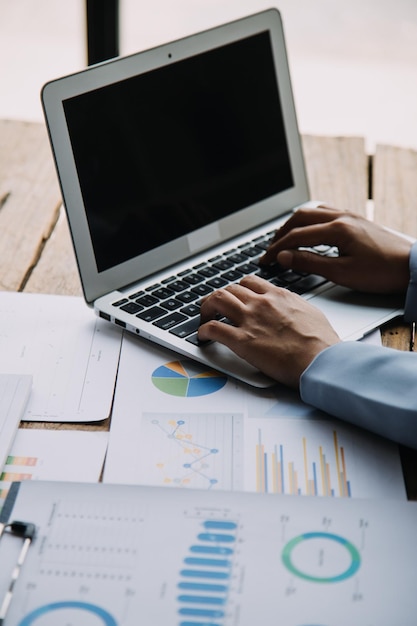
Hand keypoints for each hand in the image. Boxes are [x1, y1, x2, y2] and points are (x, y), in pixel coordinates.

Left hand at [198, 275, 339, 387]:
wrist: (321, 360)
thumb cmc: (322, 343)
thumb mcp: (311, 313)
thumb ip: (295, 307)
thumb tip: (291, 309)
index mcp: (278, 296)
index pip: (250, 282)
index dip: (238, 289)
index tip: (235, 296)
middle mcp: (261, 303)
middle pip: (230, 289)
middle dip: (218, 297)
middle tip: (214, 307)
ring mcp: (250, 320)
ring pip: (217, 300)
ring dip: (206, 307)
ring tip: (204, 317)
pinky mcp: (242, 341)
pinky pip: (213, 328)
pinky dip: (203, 330)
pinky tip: (203, 336)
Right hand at [260, 206, 411, 292]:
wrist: (412, 267)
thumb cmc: (382, 272)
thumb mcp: (342, 273)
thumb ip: (310, 263)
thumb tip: (285, 258)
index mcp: (337, 229)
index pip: (296, 236)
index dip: (277, 249)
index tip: (265, 261)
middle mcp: (342, 217)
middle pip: (300, 218)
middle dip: (281, 234)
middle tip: (270, 250)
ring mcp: (350, 216)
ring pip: (312, 212)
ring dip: (294, 224)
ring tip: (284, 238)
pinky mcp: (356, 220)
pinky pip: (326, 212)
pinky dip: (310, 219)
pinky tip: (308, 229)